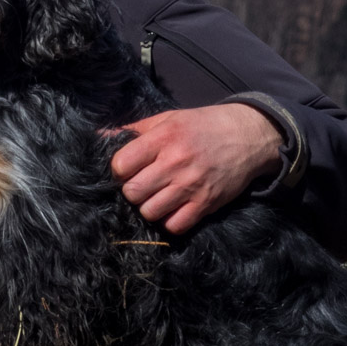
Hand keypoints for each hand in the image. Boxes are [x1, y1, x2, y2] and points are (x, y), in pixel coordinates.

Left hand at [109, 104, 282, 233]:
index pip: (121, 165)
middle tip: (140, 185)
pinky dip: (169, 221)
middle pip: (133, 192)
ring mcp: (192, 186)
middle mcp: (175, 163)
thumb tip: (99, 137)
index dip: (117, 170)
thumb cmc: (200, 126)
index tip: (125, 169)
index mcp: (162, 138)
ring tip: (155, 197)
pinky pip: (176, 226)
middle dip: (130, 191)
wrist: (247, 137)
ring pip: (150, 212)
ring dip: (147, 207)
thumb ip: (133, 130)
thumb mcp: (166, 119)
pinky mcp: (207, 204)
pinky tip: (171, 209)